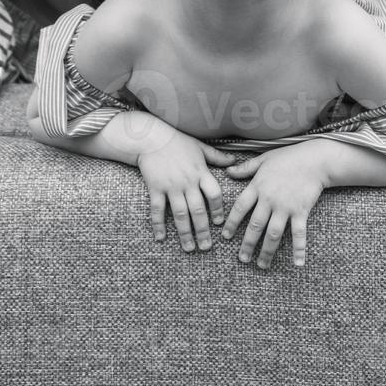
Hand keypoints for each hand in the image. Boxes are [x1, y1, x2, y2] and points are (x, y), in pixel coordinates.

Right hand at [136, 131, 234, 252]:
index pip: (214, 194)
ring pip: (179, 214)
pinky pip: (157, 210)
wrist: (151, 137)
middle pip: (198, 210)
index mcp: (200, 172)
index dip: (218, 210)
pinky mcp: (155, 188)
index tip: (219, 223)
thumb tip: (234, 160)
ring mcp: (171, 186)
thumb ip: (217, 157)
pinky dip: (158, 225)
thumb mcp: (200, 147)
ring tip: (189, 248)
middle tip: (206, 247)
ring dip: (185, 233)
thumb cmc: (177, 141)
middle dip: (203, 230)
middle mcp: (187, 181)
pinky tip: (161, 238)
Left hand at [220, 147, 325, 268]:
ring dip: (267, 251)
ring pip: (273, 233)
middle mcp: (269, 199)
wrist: (314, 159)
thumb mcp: (263, 159)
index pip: (240, 208)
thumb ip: (245, 168)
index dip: (232, 223)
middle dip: (247, 244)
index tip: (226, 236)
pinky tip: (297, 263)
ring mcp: (286, 207)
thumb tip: (228, 171)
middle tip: (242, 259)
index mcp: (258, 186)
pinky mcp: (301, 212)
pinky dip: (298, 249)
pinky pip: (299, 234)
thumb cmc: (288, 158)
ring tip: (261, 265)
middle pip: (255, 226)